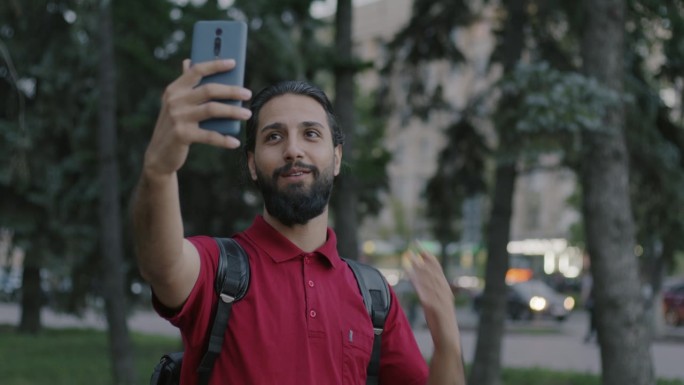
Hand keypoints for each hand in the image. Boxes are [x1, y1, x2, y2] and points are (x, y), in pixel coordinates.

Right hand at [143, 59, 252, 176]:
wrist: (159, 154)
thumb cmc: (174, 126)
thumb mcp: (176, 104)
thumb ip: (185, 85)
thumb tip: (189, 61)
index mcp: (174, 89)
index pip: (197, 70)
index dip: (216, 65)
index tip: (233, 63)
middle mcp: (175, 100)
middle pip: (209, 90)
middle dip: (232, 90)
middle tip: (248, 94)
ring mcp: (178, 117)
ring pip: (212, 110)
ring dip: (233, 112)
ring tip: (247, 114)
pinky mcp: (182, 135)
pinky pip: (209, 136)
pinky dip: (224, 139)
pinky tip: (235, 142)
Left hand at [402, 242, 454, 314]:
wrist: (448, 338)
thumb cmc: (440, 320)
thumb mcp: (434, 301)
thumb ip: (429, 290)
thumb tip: (419, 278)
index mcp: (444, 288)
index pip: (436, 267)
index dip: (427, 255)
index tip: (418, 244)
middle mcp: (444, 291)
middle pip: (432, 271)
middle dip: (421, 259)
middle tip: (411, 248)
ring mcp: (442, 300)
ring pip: (430, 281)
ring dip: (419, 270)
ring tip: (409, 260)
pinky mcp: (438, 310)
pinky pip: (428, 297)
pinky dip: (422, 289)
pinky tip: (413, 283)